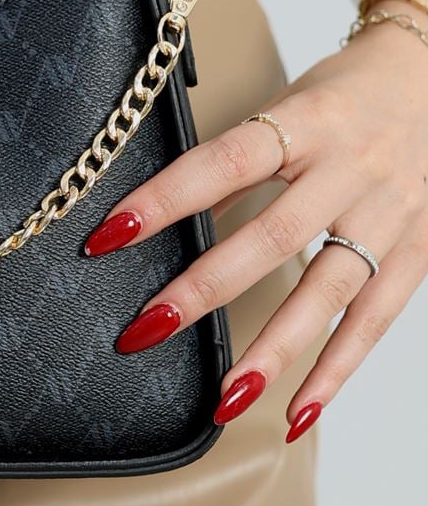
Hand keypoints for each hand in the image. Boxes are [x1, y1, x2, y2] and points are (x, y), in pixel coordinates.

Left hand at [83, 0, 427, 441]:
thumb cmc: (347, 92)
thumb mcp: (289, 103)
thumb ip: (238, 157)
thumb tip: (164, 207)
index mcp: (307, 121)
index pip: (224, 162)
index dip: (165, 198)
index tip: (108, 234)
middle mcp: (348, 169)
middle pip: (271, 237)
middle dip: (203, 290)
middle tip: (144, 329)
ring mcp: (388, 214)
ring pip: (326, 292)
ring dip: (272, 352)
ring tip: (224, 398)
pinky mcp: (420, 251)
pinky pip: (375, 320)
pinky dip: (336, 371)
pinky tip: (296, 412)